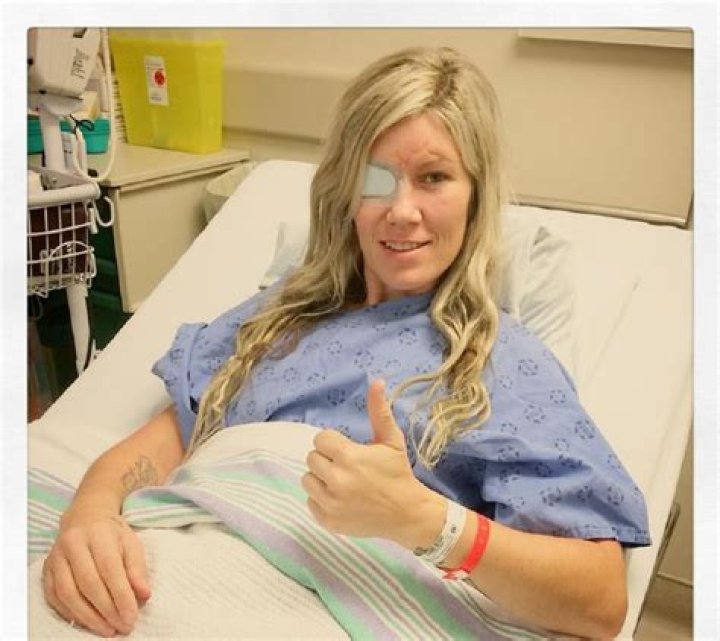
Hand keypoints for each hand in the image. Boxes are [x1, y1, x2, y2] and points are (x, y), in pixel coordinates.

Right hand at [42, 513, 150, 636]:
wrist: (85, 517)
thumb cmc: (112, 534)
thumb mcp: (131, 543)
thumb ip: (138, 569)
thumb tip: (143, 595)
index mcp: (98, 534)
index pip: (110, 569)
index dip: (121, 596)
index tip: (131, 617)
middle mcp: (73, 544)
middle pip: (88, 583)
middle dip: (106, 610)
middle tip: (122, 626)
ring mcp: (56, 557)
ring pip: (68, 593)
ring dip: (88, 617)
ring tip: (107, 629)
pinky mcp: (46, 569)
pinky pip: (54, 597)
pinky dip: (71, 613)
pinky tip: (87, 622)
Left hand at [302, 379, 443, 545]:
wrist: (407, 514)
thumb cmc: (398, 473)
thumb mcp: (391, 440)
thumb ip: (379, 411)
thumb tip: (377, 381)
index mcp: (348, 457)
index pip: (320, 440)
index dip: (333, 443)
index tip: (348, 450)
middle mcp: (336, 480)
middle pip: (312, 459)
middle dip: (327, 459)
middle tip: (347, 467)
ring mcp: (330, 503)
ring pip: (307, 480)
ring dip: (321, 478)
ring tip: (342, 481)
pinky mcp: (328, 521)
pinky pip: (310, 502)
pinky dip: (322, 499)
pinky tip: (341, 498)